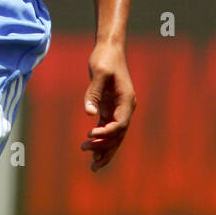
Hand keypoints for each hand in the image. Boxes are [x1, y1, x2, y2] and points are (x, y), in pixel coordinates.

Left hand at [81, 40, 135, 171]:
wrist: (109, 49)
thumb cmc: (105, 58)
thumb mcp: (99, 72)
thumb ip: (93, 92)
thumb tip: (89, 113)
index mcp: (127, 100)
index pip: (120, 124)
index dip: (107, 133)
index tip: (91, 135)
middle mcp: (125, 107)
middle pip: (119, 135)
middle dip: (107, 149)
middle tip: (92, 161)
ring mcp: (118, 108)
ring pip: (114, 135)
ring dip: (104, 149)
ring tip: (93, 166)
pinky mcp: (109, 107)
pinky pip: (106, 128)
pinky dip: (100, 140)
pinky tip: (91, 151)